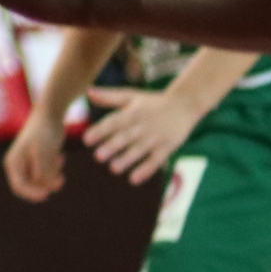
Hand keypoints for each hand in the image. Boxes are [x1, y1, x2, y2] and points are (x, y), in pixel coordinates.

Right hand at [2, 111, 64, 202]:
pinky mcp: (39, 161)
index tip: (47, 194)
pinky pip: (47, 174)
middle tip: (61, 178)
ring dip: (53, 175)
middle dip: (47, 185)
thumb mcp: (43, 154)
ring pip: (41, 182)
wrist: (50, 115)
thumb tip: (41, 183)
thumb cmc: (44, 133)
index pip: (19, 188)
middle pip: (32, 187)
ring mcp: (28, 163)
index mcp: (13, 163)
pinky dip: (55, 169)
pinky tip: (60, 156)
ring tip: (59, 159)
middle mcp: (18, 165)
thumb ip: (41, 172)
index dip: (32, 194)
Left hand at [83, 85, 198, 183]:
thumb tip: (88, 92)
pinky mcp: (167, 147)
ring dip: (127, 160)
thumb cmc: (152, 102)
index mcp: (133, 112)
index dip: (100, 130)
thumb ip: (109, 96)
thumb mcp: (131, 96)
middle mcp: (143, 125)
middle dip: (112, 147)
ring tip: (113, 168)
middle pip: (126, 136)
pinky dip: (146, 170)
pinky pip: (156, 160)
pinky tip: (134, 179)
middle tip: (98, 157)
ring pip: (139, 150)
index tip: (86, 139)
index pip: (114, 121)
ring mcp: (156, 137)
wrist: (184, 105)